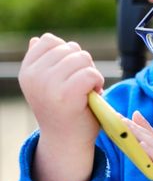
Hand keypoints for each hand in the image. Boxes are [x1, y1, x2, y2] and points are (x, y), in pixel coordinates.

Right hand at [18, 33, 103, 180]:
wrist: (67, 141)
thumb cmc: (64, 110)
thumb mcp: (48, 83)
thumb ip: (44, 62)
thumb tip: (39, 39)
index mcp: (27, 71)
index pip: (50, 40)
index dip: (67, 53)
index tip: (68, 74)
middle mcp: (33, 76)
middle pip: (71, 48)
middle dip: (83, 64)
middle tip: (80, 86)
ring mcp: (48, 85)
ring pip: (82, 58)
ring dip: (91, 73)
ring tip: (85, 91)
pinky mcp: (66, 95)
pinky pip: (90, 73)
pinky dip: (98, 82)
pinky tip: (92, 95)